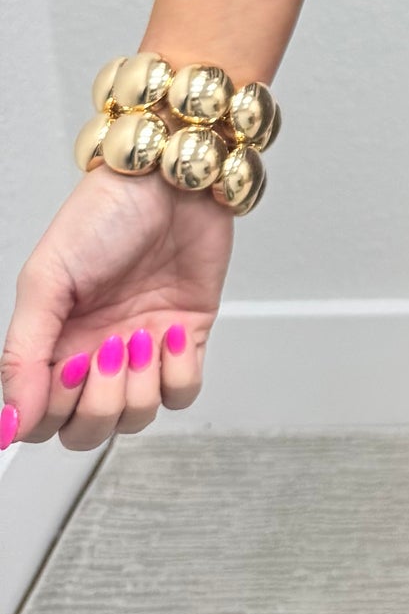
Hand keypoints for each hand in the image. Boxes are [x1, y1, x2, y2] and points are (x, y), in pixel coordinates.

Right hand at [1, 169, 231, 451]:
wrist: (170, 182)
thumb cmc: (104, 216)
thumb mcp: (45, 280)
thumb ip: (23, 355)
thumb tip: (10, 423)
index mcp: (52, 345)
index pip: (41, 421)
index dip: (52, 413)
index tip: (67, 369)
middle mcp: (93, 356)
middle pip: (88, 431)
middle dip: (99, 406)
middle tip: (107, 352)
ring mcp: (141, 352)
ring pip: (136, 418)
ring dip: (139, 386)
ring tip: (141, 336)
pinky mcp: (186, 341)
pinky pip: (182, 392)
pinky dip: (178, 373)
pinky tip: (172, 332)